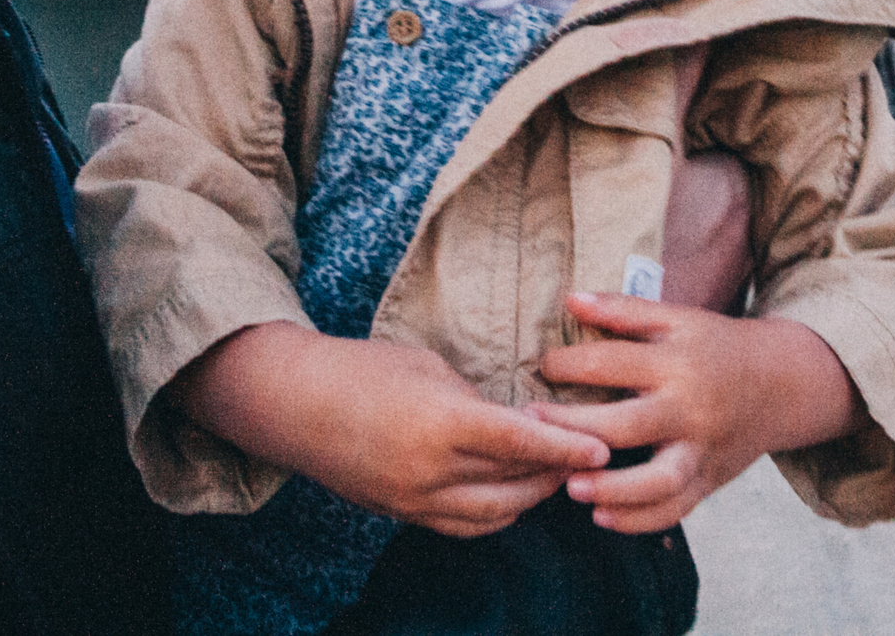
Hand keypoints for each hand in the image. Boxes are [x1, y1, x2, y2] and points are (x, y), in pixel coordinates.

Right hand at [171, 322, 611, 536]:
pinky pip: (464, 525)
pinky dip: (497, 513)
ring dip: (530, 495)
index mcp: (440, 423)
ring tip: (554, 473)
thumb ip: (475, 399)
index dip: (565, 446)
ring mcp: (414, 500)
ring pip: (495, 512)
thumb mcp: (427, 368)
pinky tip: (512, 494)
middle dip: (556, 468)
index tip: (601, 447)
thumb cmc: (360, 369)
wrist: (293, 405)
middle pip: (514, 479)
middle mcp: (430, 471)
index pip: (519, 441)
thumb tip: (515, 420)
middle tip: (586, 450)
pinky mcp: (402, 514)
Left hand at [530, 292, 867, 533]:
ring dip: (612, 488)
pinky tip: (602, 516)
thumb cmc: (717, 346)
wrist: (783, 383)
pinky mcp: (709, 480)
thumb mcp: (677, 318)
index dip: (568, 365)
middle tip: (531, 425)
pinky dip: (640, 519)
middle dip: (574, 428)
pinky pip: (676, 509)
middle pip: (626, 426)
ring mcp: (702, 450)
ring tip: (569, 486)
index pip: (612, 362)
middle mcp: (690, 409)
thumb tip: (570, 300)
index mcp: (677, 361)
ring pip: (658, 480)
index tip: (542, 368)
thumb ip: (624, 310)